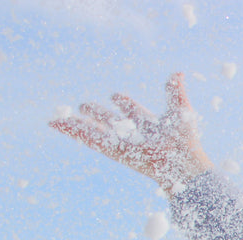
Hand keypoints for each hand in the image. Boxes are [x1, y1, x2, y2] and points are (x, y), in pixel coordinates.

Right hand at [50, 72, 213, 194]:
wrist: (183, 164)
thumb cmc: (185, 141)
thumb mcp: (179, 111)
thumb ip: (174, 91)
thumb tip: (178, 72)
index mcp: (148, 124)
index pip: (132, 110)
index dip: (124, 103)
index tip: (115, 96)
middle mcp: (133, 134)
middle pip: (110, 120)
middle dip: (97, 113)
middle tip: (83, 106)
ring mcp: (122, 143)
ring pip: (94, 131)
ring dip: (76, 125)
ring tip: (59, 118)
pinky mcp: (113, 151)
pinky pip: (89, 139)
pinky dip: (72, 132)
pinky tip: (57, 124)